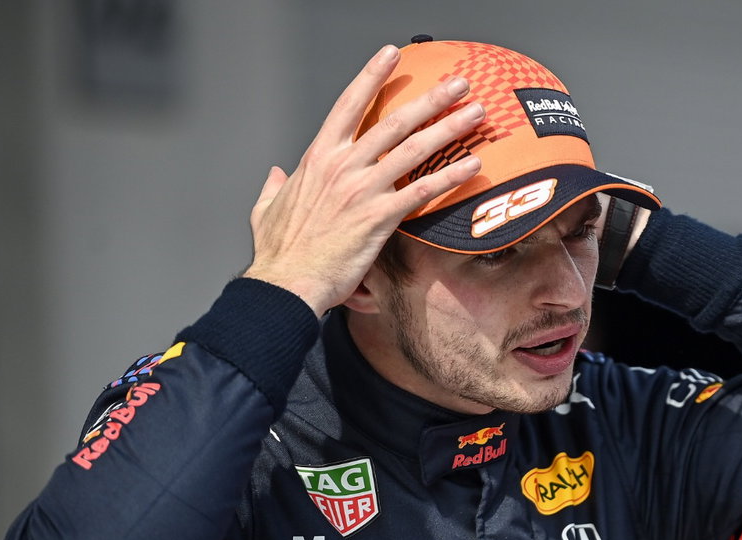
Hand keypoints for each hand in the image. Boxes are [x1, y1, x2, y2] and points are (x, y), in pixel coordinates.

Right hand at [243, 45, 483, 314]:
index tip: (392, 55)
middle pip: (393, 121)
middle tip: (457, 84)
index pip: (348, 105)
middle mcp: (342, 166)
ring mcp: (361, 190)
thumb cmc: (279, 252)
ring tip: (475, 115)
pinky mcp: (378, 217)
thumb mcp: (266, 209)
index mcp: (317, 158)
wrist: (286, 283)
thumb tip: (274, 174)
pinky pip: (422, 191)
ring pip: (413, 150)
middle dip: (429, 99)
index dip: (371, 77)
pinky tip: (472, 166)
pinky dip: (449, 177)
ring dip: (448, 129)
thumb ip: (273, 187)